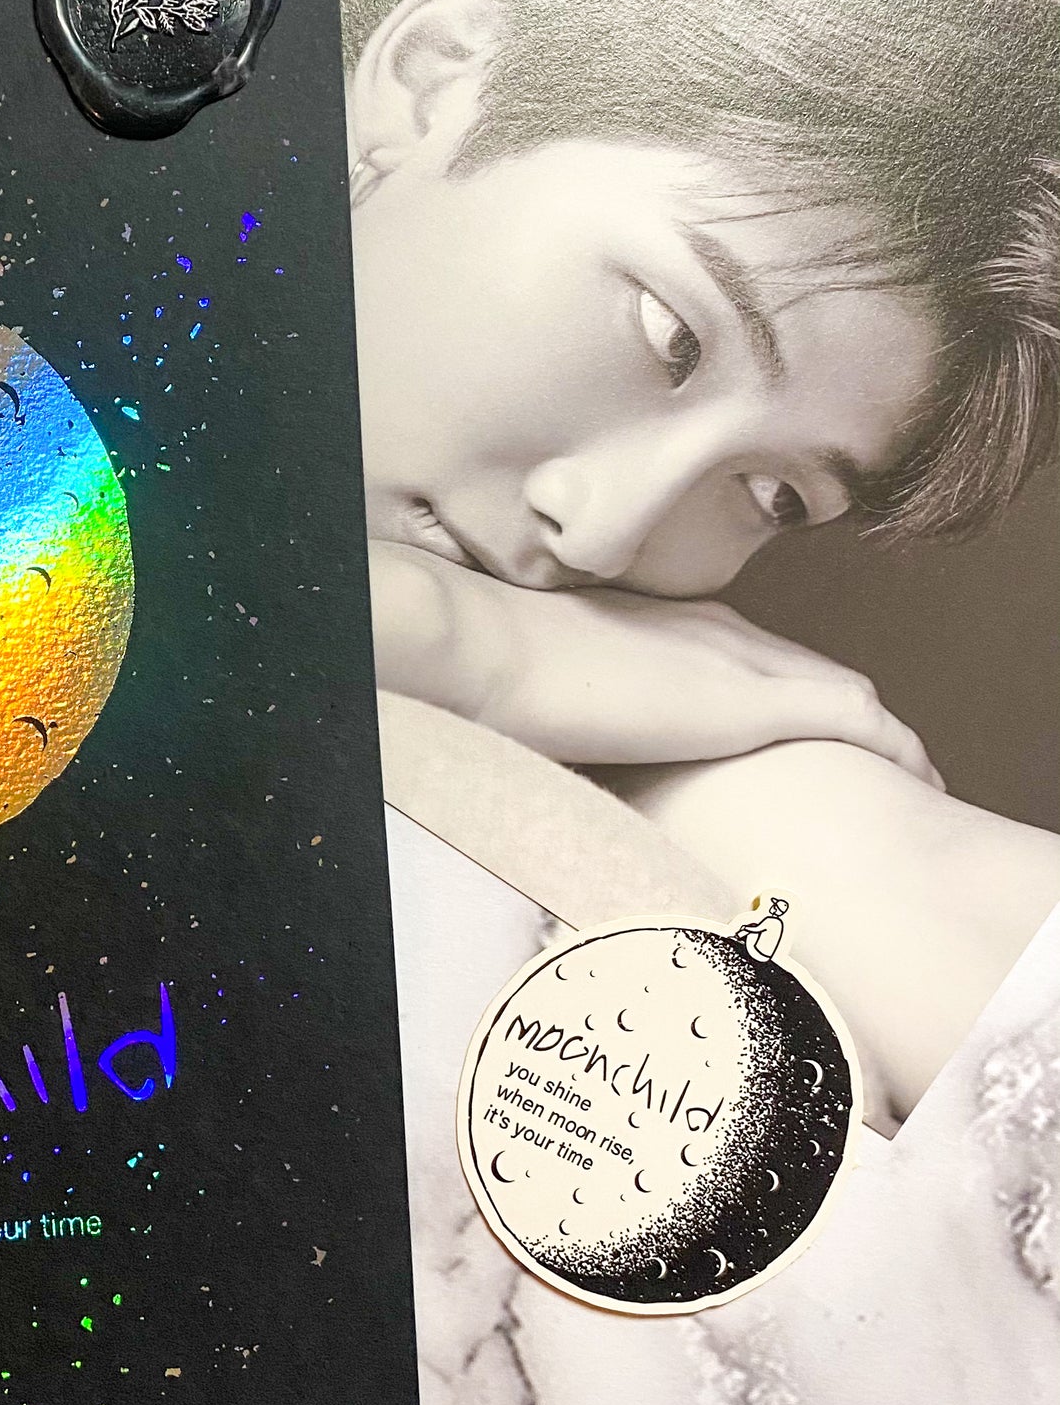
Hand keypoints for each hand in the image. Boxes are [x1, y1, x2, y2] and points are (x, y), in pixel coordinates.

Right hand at [368, 541, 941, 784]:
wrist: (486, 651)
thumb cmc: (492, 669)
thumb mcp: (551, 680)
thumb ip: (584, 700)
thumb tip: (569, 736)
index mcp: (670, 626)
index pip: (755, 656)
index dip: (787, 693)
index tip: (798, 733)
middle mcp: (717, 632)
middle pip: (811, 670)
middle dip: (845, 715)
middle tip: (869, 765)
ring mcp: (736, 662)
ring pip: (846, 690)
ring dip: (882, 734)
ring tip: (909, 779)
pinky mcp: (747, 702)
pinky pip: (855, 719)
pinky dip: (893, 745)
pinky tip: (918, 776)